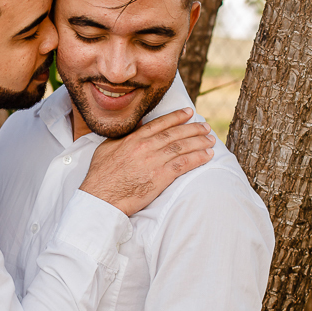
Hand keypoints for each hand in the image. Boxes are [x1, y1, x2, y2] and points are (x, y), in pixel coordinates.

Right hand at [80, 108, 215, 215]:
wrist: (101, 198)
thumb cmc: (100, 176)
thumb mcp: (106, 148)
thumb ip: (122, 136)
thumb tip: (136, 124)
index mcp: (133, 139)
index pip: (160, 124)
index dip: (177, 117)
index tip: (189, 113)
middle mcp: (145, 147)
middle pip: (175, 134)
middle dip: (193, 128)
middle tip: (206, 127)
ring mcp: (154, 161)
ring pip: (182, 147)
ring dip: (199, 142)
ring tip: (211, 140)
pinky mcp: (160, 177)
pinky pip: (184, 164)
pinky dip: (197, 158)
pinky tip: (207, 156)